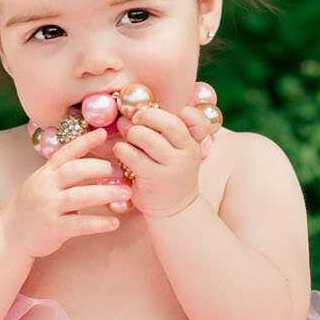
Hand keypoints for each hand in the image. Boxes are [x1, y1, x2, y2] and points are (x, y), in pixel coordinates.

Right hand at [1, 127, 131, 257]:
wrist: (10, 234)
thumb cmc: (33, 207)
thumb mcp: (43, 184)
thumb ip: (63, 175)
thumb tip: (95, 165)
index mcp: (45, 173)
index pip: (66, 152)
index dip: (85, 141)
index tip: (104, 133)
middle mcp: (46, 186)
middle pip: (75, 170)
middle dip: (100, 168)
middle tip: (122, 171)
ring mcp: (48, 207)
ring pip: (80, 196)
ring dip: (106, 193)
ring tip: (127, 193)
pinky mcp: (52, 228)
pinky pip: (79, 224)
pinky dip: (98, 223)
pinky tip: (114, 223)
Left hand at [111, 103, 213, 218]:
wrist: (174, 209)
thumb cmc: (170, 173)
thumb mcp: (178, 153)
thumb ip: (168, 133)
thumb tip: (135, 111)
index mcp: (194, 144)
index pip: (198, 123)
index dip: (187, 113)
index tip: (173, 112)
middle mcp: (186, 154)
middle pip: (169, 124)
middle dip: (147, 115)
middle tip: (136, 118)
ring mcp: (170, 167)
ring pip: (147, 137)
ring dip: (132, 132)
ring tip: (127, 135)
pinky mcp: (152, 178)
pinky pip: (132, 155)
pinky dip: (122, 148)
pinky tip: (121, 150)